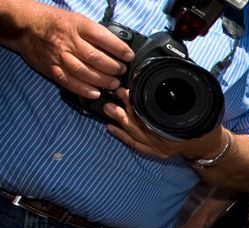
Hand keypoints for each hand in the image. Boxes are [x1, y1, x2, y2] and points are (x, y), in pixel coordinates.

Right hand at [2, 2, 133, 98]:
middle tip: (122, 72)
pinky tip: (96, 93)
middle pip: (95, 57)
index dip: (118, 48)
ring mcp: (59, 55)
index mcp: (77, 25)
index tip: (129, 56)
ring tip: (114, 83)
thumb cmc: (56, 23)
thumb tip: (118, 48)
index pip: (102, 37)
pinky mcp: (51, 68)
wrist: (26, 25)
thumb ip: (94, 33)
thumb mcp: (76, 20)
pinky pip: (69, 81)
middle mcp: (68, 41)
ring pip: (84, 71)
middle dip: (113, 67)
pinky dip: (84, 89)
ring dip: (102, 80)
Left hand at [102, 88, 225, 160]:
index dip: (134, 101)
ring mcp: (160, 148)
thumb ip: (183, 94)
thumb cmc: (203, 123)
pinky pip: (135, 145)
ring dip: (119, 120)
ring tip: (108, 108)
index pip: (149, 113)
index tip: (125, 89)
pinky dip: (122, 137)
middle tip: (113, 95)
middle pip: (139, 123)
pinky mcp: (156, 153)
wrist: (208, 145)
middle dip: (123, 108)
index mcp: (176, 126)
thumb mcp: (199, 106)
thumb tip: (166, 72)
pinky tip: (111, 127)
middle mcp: (167, 139)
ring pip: (134, 134)